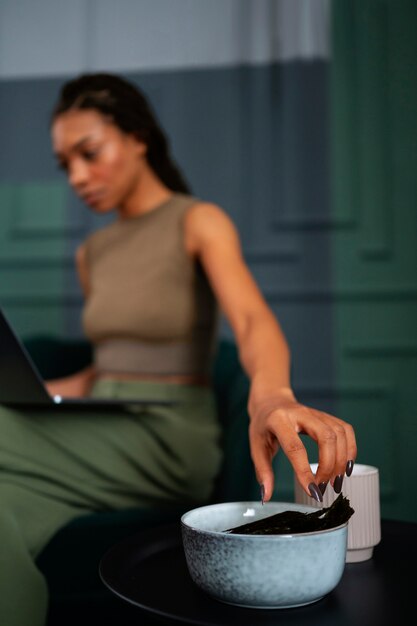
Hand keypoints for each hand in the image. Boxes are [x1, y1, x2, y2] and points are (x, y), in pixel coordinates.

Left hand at [248, 388, 356, 502]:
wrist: (270, 401)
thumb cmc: (262, 425)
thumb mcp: (256, 446)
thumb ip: (263, 471)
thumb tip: (265, 496)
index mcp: (278, 420)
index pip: (295, 447)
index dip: (304, 471)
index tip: (312, 492)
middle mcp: (300, 413)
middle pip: (325, 437)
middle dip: (329, 466)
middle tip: (323, 486)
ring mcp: (315, 413)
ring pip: (339, 433)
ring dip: (341, 460)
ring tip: (335, 482)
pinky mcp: (326, 416)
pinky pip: (345, 430)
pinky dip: (350, 449)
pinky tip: (346, 466)